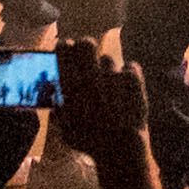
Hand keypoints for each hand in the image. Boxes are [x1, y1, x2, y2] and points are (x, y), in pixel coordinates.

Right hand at [48, 37, 146, 156]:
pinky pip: (129, 68)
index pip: (64, 49)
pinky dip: (127, 76)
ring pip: (108, 59)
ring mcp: (113, 73)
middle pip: (87, 43)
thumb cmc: (89, 141)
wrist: (120, 146)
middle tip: (86, 56)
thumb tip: (55, 102)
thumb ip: (59, 112)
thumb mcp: (66, 130)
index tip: (65, 47)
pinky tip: (126, 89)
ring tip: (109, 87)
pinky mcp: (133, 77)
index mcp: (71, 84)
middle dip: (85, 47)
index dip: (64, 47)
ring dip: (107, 69)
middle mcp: (91, 73)